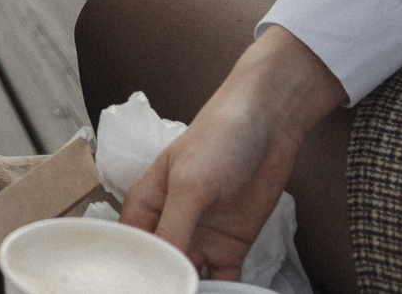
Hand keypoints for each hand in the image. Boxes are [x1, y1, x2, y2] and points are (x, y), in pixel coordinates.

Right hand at [121, 27, 343, 280]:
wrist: (271, 124)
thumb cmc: (219, 138)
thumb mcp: (190, 184)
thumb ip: (173, 230)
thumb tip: (163, 274)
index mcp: (145, 206)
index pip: (130, 251)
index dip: (132, 276)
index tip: (140, 290)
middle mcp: (168, 226)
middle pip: (158, 270)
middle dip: (164, 286)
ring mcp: (199, 239)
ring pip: (189, 280)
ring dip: (192, 292)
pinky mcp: (229, 249)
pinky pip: (223, 282)